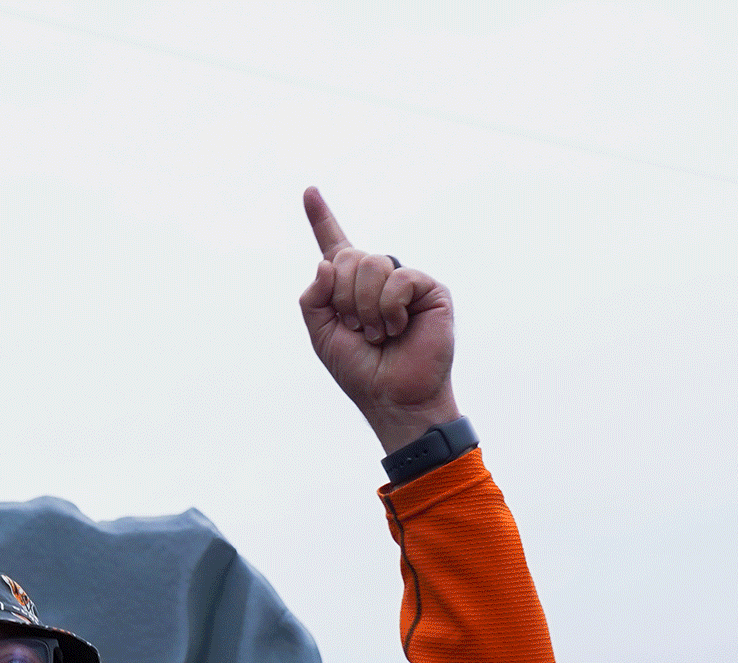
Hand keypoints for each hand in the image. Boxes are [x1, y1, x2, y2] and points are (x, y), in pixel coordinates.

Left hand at [296, 187, 461, 452]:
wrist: (391, 396)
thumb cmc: (359, 369)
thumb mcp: (321, 334)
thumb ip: (313, 298)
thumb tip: (327, 263)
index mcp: (349, 286)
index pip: (334, 246)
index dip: (321, 218)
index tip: (308, 190)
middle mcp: (378, 278)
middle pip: (348, 257)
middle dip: (344, 298)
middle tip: (360, 330)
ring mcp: (404, 281)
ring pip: (372, 264)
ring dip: (365, 307)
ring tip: (379, 333)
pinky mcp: (429, 289)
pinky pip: (398, 279)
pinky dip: (389, 308)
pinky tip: (399, 329)